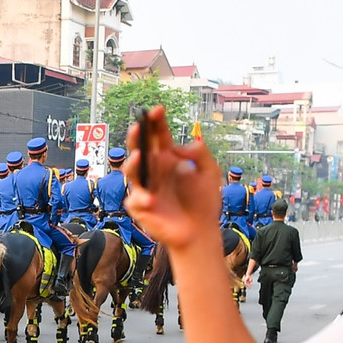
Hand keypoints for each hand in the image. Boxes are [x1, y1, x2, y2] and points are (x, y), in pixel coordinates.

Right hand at [123, 107, 221, 252]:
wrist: (201, 232)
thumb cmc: (204, 203)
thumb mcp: (210, 172)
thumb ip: (199, 154)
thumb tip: (177, 147)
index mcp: (168, 159)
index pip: (158, 136)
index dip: (156, 122)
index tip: (157, 110)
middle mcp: (154, 170)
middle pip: (140, 148)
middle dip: (138, 135)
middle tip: (140, 125)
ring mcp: (145, 187)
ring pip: (131, 170)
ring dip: (133, 162)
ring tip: (140, 155)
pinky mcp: (140, 206)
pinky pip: (135, 198)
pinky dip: (142, 197)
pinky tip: (151, 199)